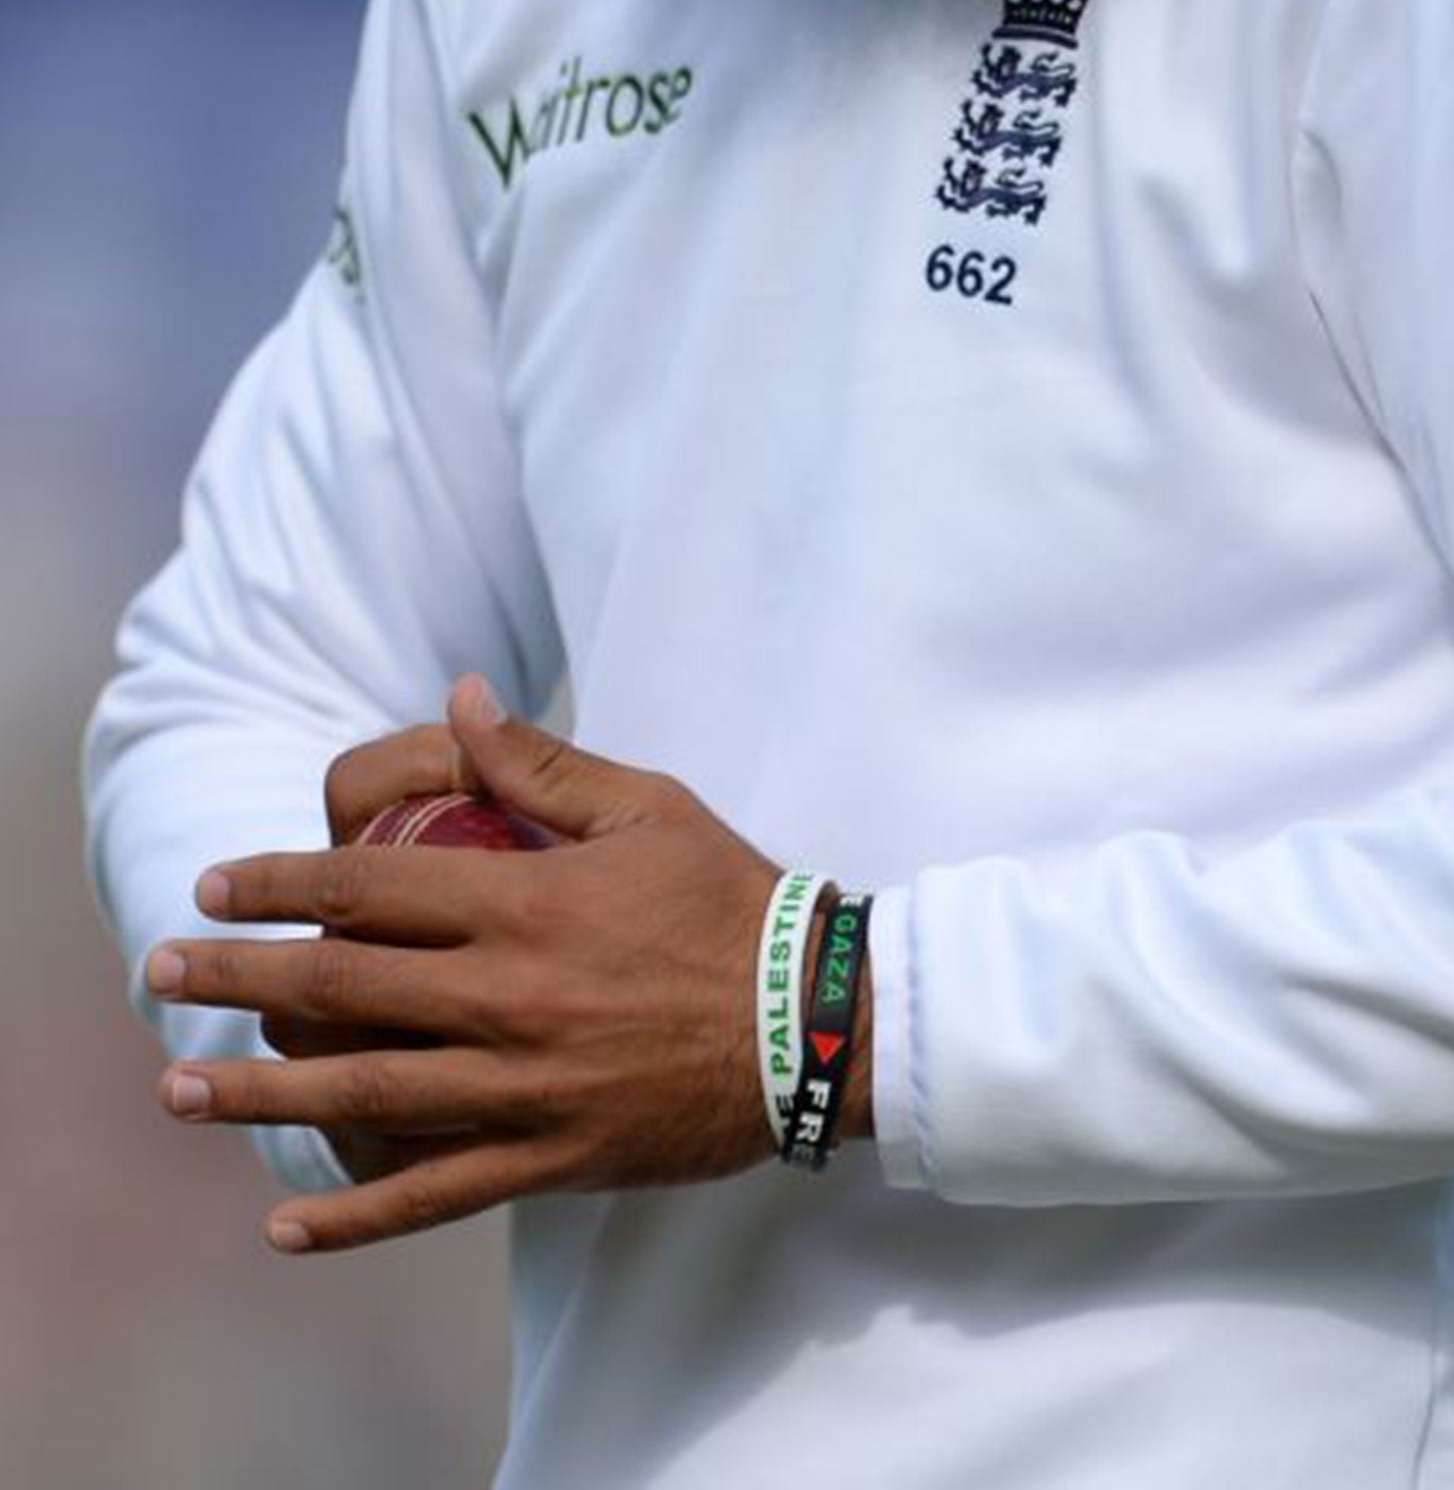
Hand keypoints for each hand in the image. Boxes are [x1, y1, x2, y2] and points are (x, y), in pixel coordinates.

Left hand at [148, 675, 862, 1253]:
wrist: (819, 1020)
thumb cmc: (736, 904)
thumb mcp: (649, 810)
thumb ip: (543, 763)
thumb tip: (461, 699)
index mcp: (526, 903)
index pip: (367, 887)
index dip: (277, 884)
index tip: (215, 888)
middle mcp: (508, 996)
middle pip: (340, 989)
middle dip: (236, 981)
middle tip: (161, 977)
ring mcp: (526, 1086)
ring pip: (365, 1095)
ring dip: (262, 1094)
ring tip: (183, 1091)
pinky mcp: (554, 1156)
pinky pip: (438, 1194)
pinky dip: (358, 1217)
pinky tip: (287, 1227)